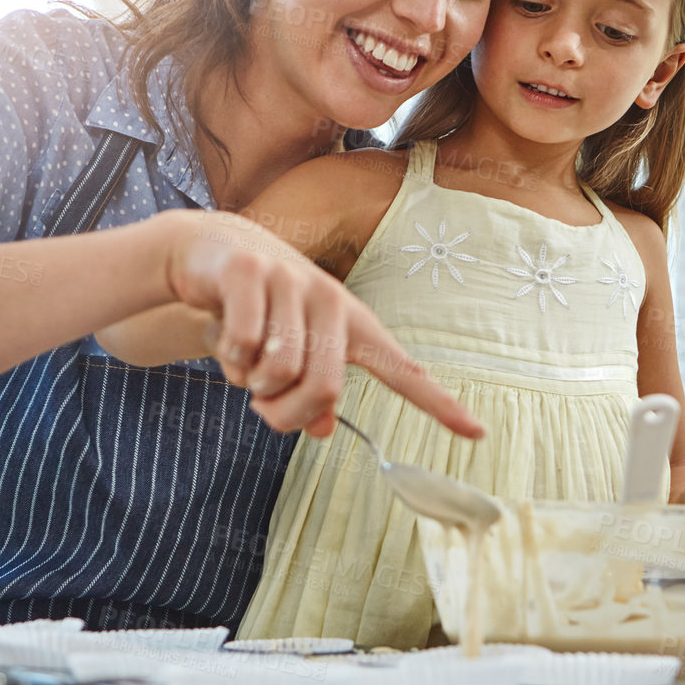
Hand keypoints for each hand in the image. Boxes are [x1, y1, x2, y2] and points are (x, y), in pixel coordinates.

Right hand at [161, 210, 484, 439]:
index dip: (439, 403)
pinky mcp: (250, 272)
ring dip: (251, 384)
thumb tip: (325, 429)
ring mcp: (291, 281)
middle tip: (262, 405)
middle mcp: (331, 299)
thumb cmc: (256, 312)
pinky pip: (244, 343)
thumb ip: (309, 392)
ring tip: (242, 365)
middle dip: (284, 414)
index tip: (478, 432)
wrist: (206, 252)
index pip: (402, 368)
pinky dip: (228, 358)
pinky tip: (223, 340)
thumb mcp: (286, 354)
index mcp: (351, 323)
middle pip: (326, 388)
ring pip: (280, 368)